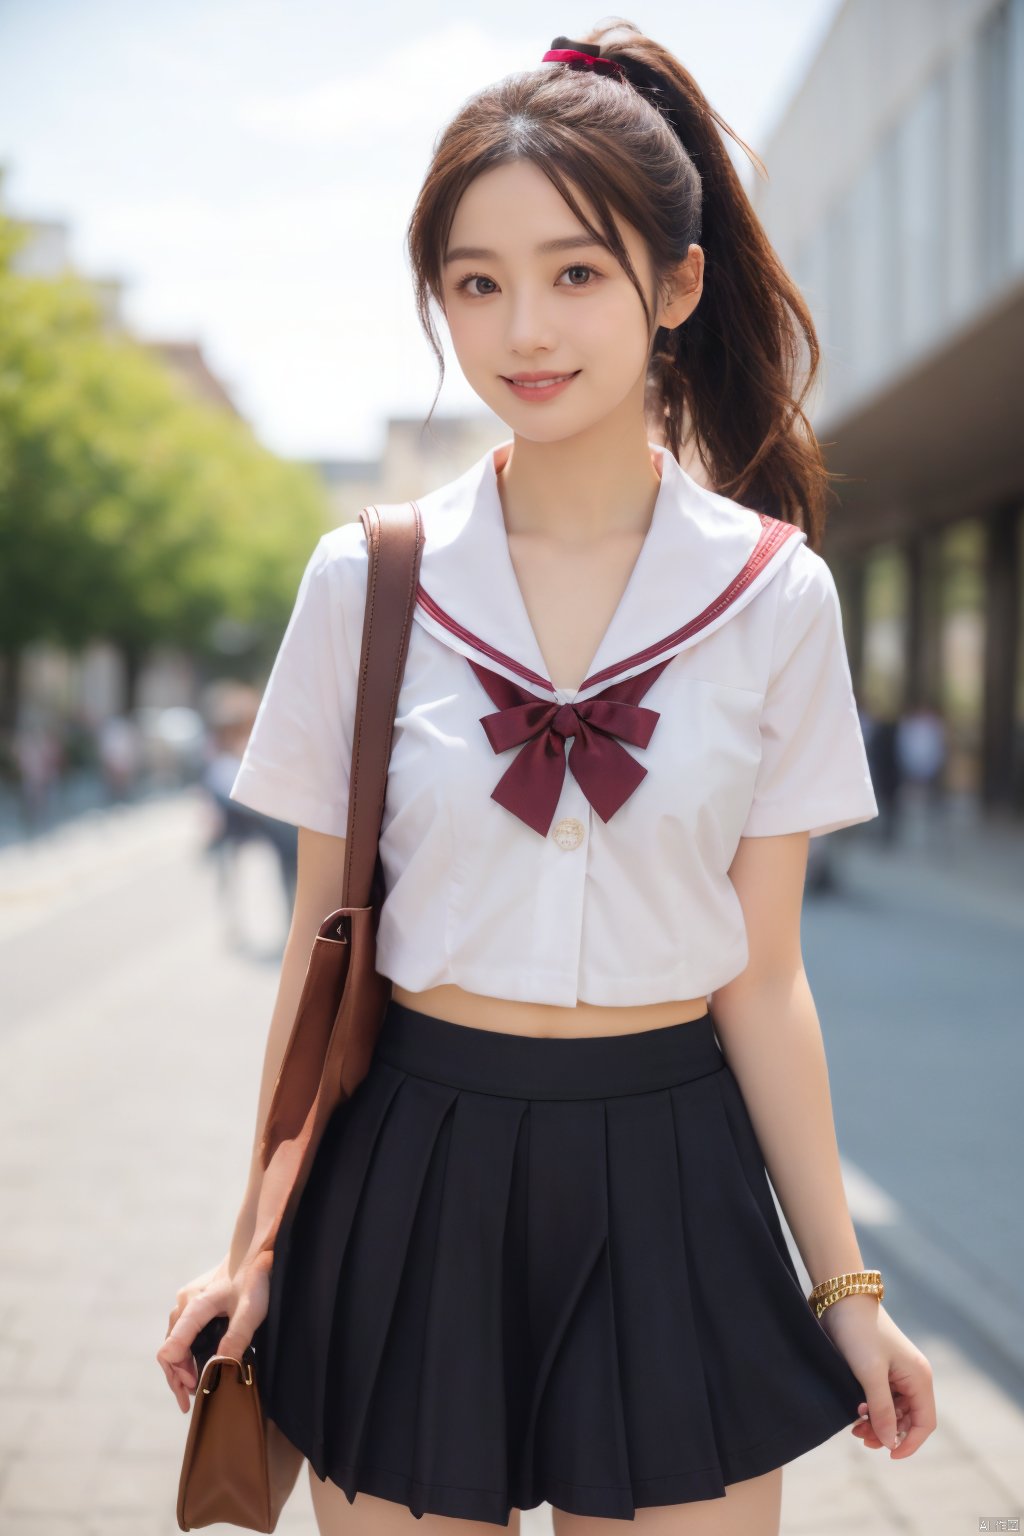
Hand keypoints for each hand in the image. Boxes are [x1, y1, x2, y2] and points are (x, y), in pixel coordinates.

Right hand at [156, 1249, 271, 1413]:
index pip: (170, 1349)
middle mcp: (185, 1302)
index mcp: (194, 1307)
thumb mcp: (251, 1310)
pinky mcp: (196, 1298)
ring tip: (193, 1385)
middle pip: (170, 1347)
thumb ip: (237, 1337)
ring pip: (175, 1339)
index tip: (192, 1392)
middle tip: (190, 1399)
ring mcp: (188, 1299)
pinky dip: (187, 1349)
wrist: (257, 1247)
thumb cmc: (255, 1276)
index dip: (177, 1376)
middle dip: (177, 1376)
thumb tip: (221, 1368)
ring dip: (181, 1364)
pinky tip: (198, 1361)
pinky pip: (184, 1329)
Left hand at [819, 1296, 935, 1458]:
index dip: (910, 1442)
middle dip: (887, 1433)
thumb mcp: (870, 1373)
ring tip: (854, 1426)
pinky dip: (870, 1410)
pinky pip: (882, 1399)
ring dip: (876, 1423)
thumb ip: (882, 1409)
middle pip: (908, 1420)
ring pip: (893, 1412)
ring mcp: (897, 1373)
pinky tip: (854, 1412)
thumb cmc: (859, 1333)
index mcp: (919, 1378)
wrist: (841, 1300)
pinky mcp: (881, 1369)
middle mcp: (913, 1377)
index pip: (925, 1423)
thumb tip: (891, 1442)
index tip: (888, 1454)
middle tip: (860, 1437)